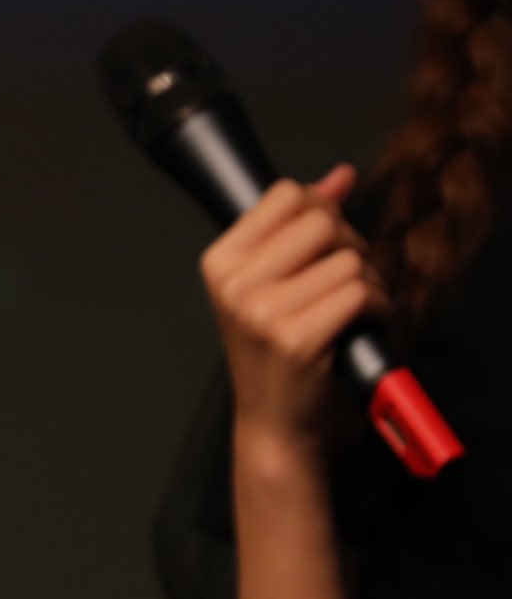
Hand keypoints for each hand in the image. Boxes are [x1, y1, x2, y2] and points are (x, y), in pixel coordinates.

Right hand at [200, 165, 386, 449]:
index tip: (325, 243)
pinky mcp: (296, 337)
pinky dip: (379, 308)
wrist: (276, 423)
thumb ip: (302, 224)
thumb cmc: (279, 353)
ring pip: (348, 259)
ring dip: (370, 283)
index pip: (286, 195)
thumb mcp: (275, 283)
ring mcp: (261, 310)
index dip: (322, 211)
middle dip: (351, 246)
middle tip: (344, 280)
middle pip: (322, 221)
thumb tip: (340, 175)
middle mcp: (234, 283)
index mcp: (220, 262)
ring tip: (354, 309)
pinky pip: (361, 293)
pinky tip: (363, 325)